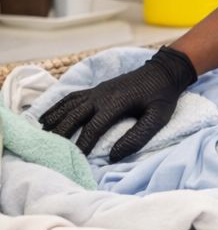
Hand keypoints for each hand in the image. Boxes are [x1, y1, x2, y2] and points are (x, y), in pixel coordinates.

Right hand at [39, 46, 198, 162]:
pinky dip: (57, 107)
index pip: (93, 128)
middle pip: (73, 116)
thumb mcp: (158, 117)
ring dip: (54, 119)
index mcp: (115, 103)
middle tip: (48, 149)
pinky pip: (71, 97)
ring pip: (68, 105)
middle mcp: (100, 96)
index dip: (82, 144)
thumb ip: (138, 136)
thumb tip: (114, 155)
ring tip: (41, 134)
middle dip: (60, 133)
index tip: (74, 159)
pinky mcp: (96, 89)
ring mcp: (96, 90)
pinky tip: (48, 116)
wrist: (164, 71)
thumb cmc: (162, 96)